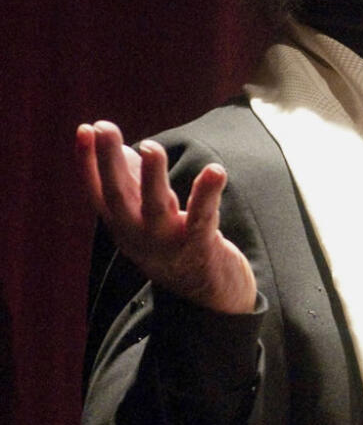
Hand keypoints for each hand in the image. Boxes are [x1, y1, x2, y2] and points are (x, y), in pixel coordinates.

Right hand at [76, 121, 256, 314]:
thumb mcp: (148, 218)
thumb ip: (134, 186)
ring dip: (152, 176)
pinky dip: (207, 195)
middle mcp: (139, 236)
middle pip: (119, 196)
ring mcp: (168, 244)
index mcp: (124, 227)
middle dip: (109, 161)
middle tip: (104, 127)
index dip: (89, 162)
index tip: (85, 129)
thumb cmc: (176, 247)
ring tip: (151, 147)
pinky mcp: (200, 249)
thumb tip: (123, 148)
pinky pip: (202, 219)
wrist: (210, 296)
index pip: (99, 192)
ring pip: (156, 207)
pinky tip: (215, 171)